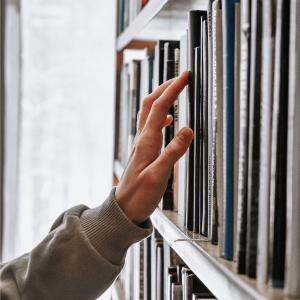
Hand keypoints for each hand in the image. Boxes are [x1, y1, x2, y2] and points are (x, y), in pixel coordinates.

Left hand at [115, 71, 192, 223]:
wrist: (124, 208)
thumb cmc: (139, 195)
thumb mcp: (158, 176)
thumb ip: (173, 152)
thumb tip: (187, 130)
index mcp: (146, 142)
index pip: (160, 107)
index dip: (172, 89)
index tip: (184, 77)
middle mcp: (142, 139)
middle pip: (151, 104)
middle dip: (165, 87)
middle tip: (180, 78)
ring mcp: (141, 144)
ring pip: (149, 113)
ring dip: (161, 99)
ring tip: (174, 91)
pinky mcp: (143, 151)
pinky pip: (150, 126)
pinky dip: (160, 116)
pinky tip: (168, 120)